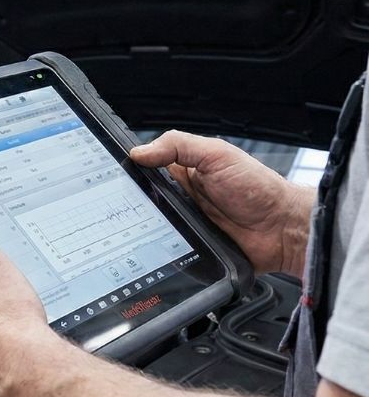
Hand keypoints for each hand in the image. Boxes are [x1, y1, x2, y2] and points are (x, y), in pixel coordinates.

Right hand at [130, 131, 314, 276]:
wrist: (282, 229)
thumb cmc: (258, 189)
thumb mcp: (216, 154)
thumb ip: (178, 146)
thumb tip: (138, 151)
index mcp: (183, 172)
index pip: (144, 169)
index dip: (128, 171)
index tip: (113, 175)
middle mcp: (179, 198)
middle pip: (141, 201)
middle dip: (129, 204)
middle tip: (120, 206)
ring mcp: (182, 224)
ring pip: (147, 227)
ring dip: (140, 229)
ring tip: (132, 229)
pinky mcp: (186, 249)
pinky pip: (162, 250)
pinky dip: (156, 249)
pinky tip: (151, 247)